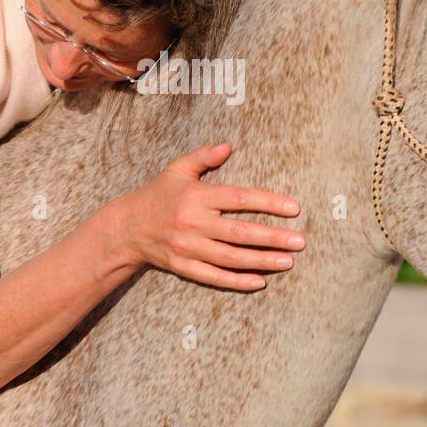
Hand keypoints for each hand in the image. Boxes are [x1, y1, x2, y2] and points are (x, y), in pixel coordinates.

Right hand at [115, 142, 304, 290]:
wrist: (126, 228)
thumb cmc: (158, 195)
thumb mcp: (177, 170)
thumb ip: (203, 157)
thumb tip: (228, 145)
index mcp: (196, 196)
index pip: (239, 199)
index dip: (268, 203)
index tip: (293, 209)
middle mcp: (193, 223)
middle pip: (240, 232)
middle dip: (272, 238)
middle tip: (300, 241)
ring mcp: (188, 248)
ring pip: (231, 257)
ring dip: (262, 261)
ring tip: (288, 261)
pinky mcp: (183, 267)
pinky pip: (214, 277)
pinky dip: (237, 281)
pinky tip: (260, 281)